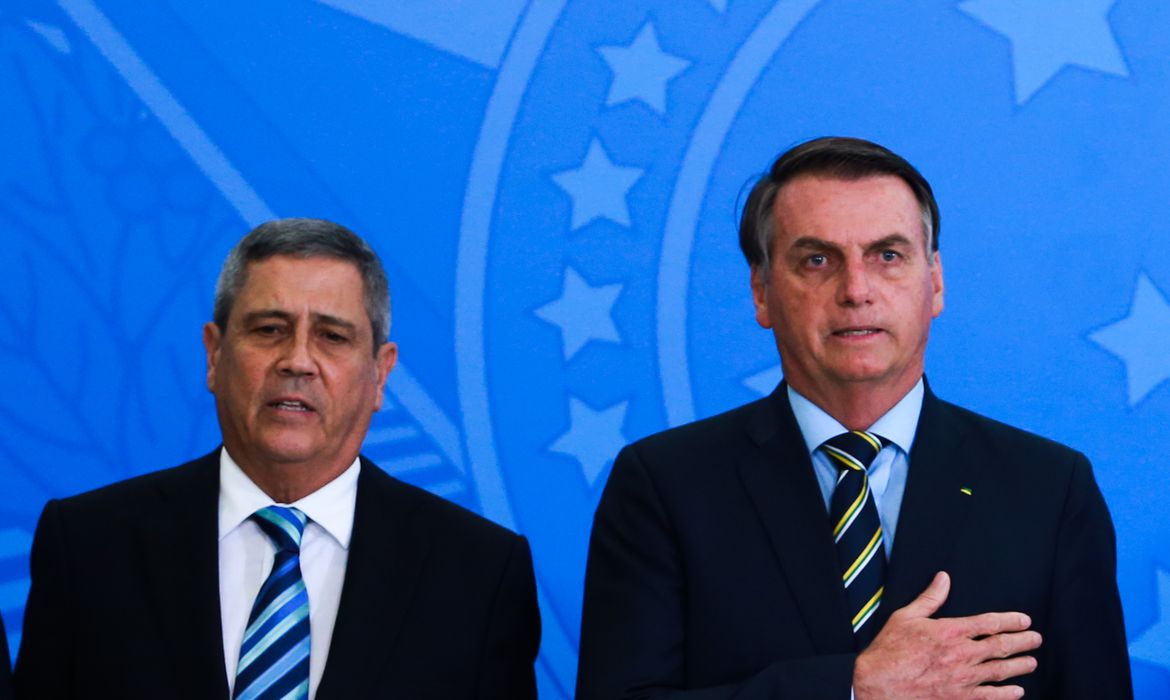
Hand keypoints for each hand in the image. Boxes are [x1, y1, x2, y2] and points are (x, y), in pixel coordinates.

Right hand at [853, 571, 1041, 699]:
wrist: (878, 683)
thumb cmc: (889, 649)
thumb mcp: (905, 617)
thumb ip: (930, 598)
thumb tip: (943, 579)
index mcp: (949, 631)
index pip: (989, 623)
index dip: (1011, 621)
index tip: (1025, 621)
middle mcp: (961, 654)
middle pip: (1001, 646)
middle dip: (1023, 642)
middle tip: (1036, 640)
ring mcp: (962, 679)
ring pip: (1000, 671)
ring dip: (1020, 666)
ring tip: (1032, 662)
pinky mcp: (959, 698)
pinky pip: (990, 697)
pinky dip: (1007, 694)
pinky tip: (1016, 691)